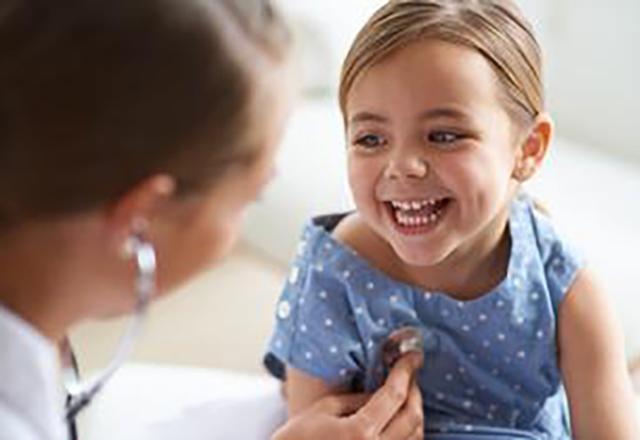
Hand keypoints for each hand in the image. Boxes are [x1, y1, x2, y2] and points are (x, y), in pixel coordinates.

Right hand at [271, 353, 423, 439]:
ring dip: (414, 413)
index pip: (394, 395)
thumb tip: (382, 391)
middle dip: (415, 391)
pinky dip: (409, 433)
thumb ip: (358, 398)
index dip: (405, 371)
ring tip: (405, 395)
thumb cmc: (297, 439)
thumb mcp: (324, 409)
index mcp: (360, 432)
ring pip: (416, 437)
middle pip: (412, 417)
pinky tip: (399, 420)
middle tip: (409, 374)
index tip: (412, 356)